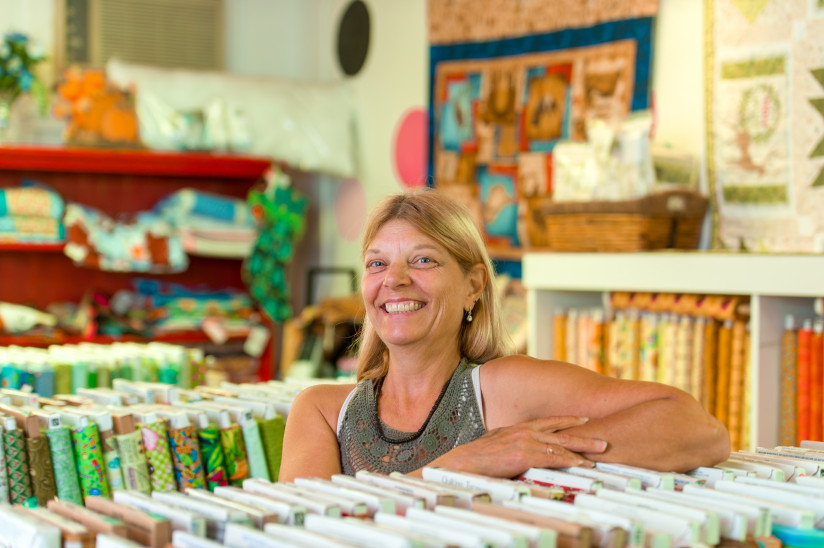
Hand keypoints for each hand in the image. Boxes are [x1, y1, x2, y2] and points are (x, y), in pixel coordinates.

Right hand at [437, 416, 607, 478]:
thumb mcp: (497, 443)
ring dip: (582, 450)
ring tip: (599, 453)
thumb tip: (516, 449)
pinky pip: (553, 458)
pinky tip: (582, 464)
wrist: (465, 462)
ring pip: (561, 444)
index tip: (584, 420)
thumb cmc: (477, 457)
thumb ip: (511, 443)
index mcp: (519, 428)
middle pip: (561, 431)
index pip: (548, 421)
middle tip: (602, 438)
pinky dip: (570, 461)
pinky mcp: (525, 455)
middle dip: (584, 434)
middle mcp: (525, 431)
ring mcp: (526, 442)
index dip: (568, 420)